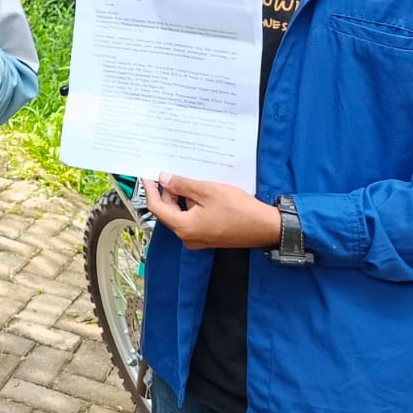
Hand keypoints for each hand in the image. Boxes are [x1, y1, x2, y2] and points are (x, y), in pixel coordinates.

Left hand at [142, 173, 281, 251]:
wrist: (265, 227)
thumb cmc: (239, 210)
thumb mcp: (207, 191)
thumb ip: (182, 185)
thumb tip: (164, 179)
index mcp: (184, 228)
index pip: (157, 208)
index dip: (151, 191)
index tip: (147, 177)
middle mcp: (188, 237)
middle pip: (168, 212)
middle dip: (168, 192)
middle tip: (171, 173)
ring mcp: (198, 239)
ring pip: (181, 214)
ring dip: (182, 197)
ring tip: (189, 179)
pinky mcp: (208, 236)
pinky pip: (192, 219)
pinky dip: (192, 205)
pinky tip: (200, 191)